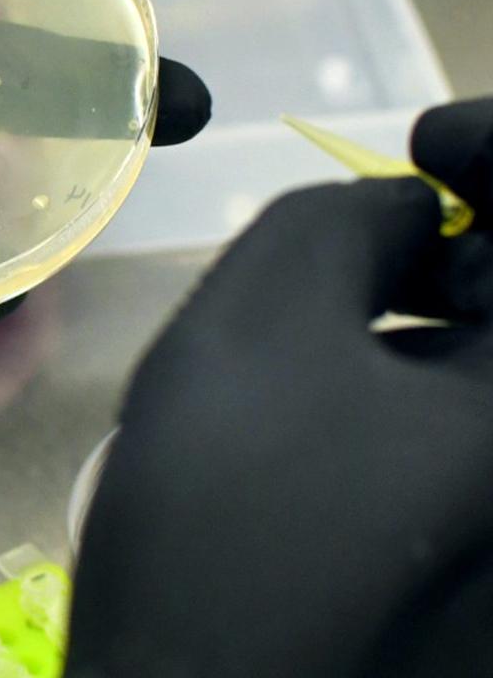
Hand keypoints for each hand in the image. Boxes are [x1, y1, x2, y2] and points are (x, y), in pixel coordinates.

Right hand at [64, 98, 492, 676]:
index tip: (418, 142)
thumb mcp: (264, 312)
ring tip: (347, 302)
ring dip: (446, 302)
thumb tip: (411, 216)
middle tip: (380, 221)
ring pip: (489, 362)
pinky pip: (465, 425)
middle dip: (472, 231)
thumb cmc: (228, 503)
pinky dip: (431, 369)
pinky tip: (351, 380)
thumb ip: (346, 215)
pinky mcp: (470, 550)